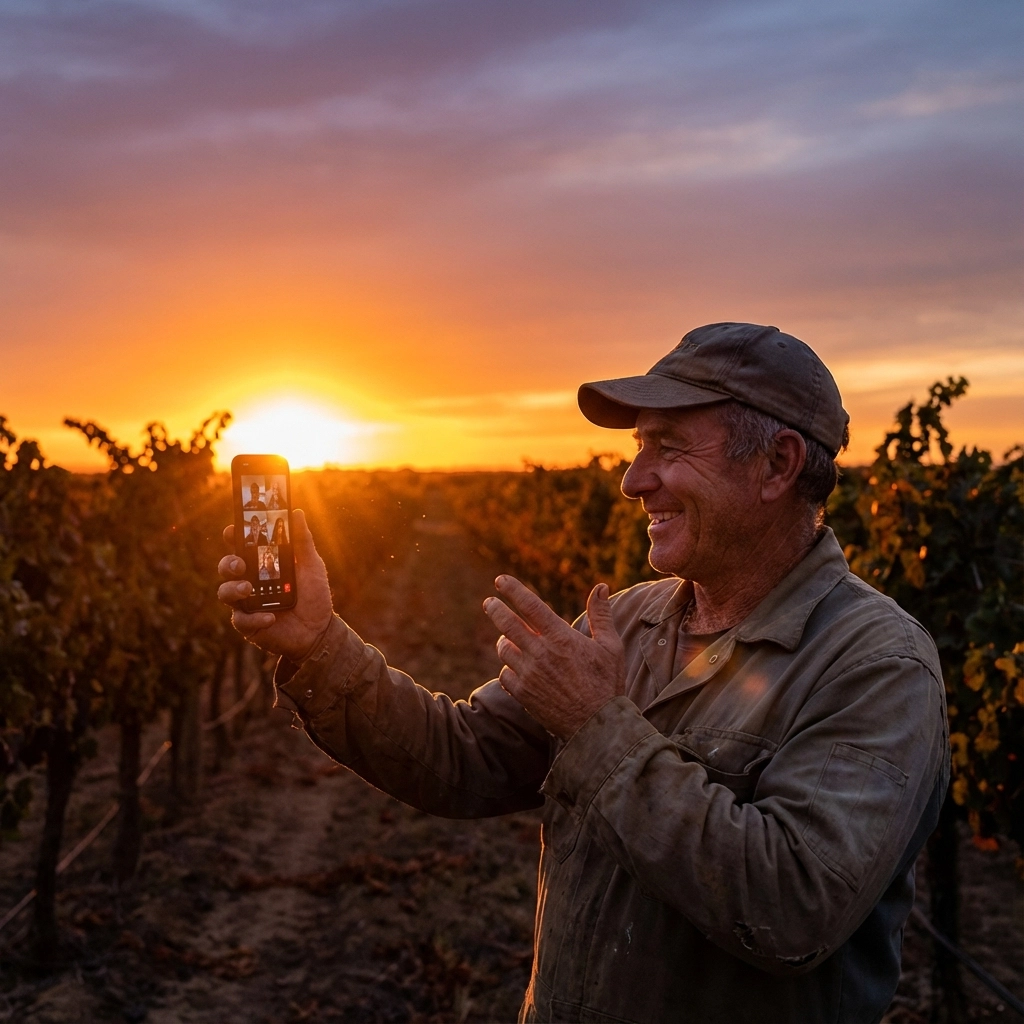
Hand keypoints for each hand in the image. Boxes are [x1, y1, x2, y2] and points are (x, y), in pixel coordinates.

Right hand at [217, 509, 333, 662]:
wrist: (320, 630)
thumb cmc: (314, 595)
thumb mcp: (311, 566)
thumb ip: (302, 541)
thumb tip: (296, 513)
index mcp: (262, 564)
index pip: (241, 546)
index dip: (233, 536)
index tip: (234, 529)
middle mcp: (250, 581)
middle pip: (226, 567)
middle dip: (228, 563)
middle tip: (240, 564)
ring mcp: (247, 603)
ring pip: (225, 592)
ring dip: (234, 589)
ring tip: (248, 589)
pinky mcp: (249, 625)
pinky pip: (242, 620)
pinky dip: (255, 618)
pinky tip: (270, 617)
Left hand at [483, 576, 624, 738]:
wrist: (597, 726)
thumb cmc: (607, 684)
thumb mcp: (610, 647)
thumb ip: (601, 615)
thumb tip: (600, 586)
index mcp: (561, 638)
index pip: (530, 605)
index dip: (512, 590)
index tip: (500, 580)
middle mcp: (540, 653)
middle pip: (507, 623)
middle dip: (495, 609)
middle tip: (490, 603)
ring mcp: (529, 675)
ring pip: (504, 649)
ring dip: (504, 640)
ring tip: (508, 638)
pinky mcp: (523, 694)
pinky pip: (505, 675)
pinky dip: (508, 668)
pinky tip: (516, 668)